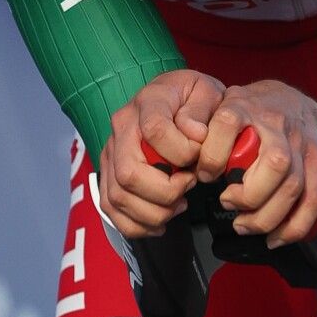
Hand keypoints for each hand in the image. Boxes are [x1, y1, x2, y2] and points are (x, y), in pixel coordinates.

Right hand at [99, 67, 225, 237]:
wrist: (175, 99)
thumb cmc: (192, 100)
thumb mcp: (207, 92)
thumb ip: (202, 110)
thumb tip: (194, 135)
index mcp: (147, 103)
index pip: (154, 130)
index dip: (181, 151)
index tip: (197, 156)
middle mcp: (121, 129)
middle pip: (129, 174)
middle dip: (166, 192)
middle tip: (188, 185)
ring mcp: (111, 154)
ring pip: (119, 197)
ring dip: (155, 212)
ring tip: (178, 204)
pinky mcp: (109, 175)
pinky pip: (112, 210)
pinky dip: (137, 225)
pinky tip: (161, 221)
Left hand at [197, 81, 316, 247]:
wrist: (293, 103)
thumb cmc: (249, 112)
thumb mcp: (219, 105)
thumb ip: (199, 124)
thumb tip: (184, 152)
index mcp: (246, 107)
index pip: (229, 123)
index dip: (213, 154)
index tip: (203, 174)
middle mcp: (278, 127)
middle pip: (275, 164)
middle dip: (249, 195)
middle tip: (227, 201)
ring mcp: (302, 147)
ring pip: (293, 187)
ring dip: (266, 217)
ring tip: (243, 225)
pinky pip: (313, 201)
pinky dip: (294, 226)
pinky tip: (274, 239)